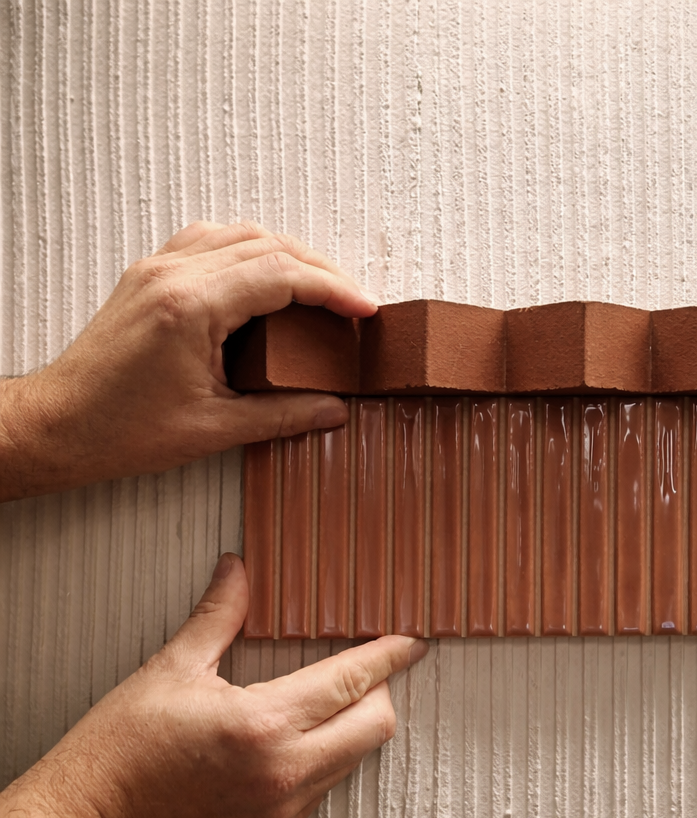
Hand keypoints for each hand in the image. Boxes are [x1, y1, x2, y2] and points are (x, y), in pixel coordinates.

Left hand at [0, 220, 377, 500]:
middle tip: (351, 302)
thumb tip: (332, 409)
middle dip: (320, 270)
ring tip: (319, 289)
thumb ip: (283, 415)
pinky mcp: (149, 276)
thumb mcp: (214, 430)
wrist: (58, 426)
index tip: (363, 310)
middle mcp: (172, 274)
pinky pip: (210, 242)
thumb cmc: (119, 429)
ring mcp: (157, 268)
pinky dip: (250, 252)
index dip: (332, 290)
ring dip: (287, 254)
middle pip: (267, 244)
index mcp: (190, 307)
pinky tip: (266, 279)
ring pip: (239, 234)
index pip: (281, 275)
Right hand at [44, 552, 426, 817]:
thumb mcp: (170, 669)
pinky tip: (299, 736)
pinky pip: (326, 787)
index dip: (390, 655)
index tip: (413, 639)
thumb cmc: (120, 750)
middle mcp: (283, 771)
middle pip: (375, 725)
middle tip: (366, 664)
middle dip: (381, 690)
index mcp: (263, 724)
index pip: (353, 681)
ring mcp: (281, 808)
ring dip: (354, 724)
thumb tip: (239, 569)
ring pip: (355, 758)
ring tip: (330, 697)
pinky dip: (328, 756)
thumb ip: (219, 615)